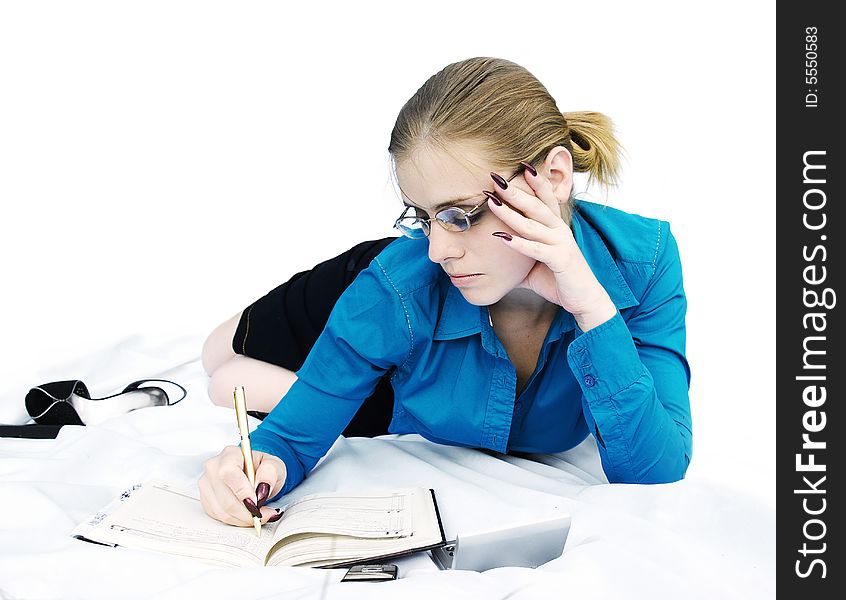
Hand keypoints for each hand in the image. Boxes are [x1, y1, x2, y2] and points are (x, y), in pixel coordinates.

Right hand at [198, 445, 286, 525]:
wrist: (256, 473)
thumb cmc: (263, 468)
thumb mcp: (275, 466)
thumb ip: (270, 473)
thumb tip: (262, 489)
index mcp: (230, 454)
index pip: (229, 472)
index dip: (242, 491)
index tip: (257, 503)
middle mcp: (213, 467)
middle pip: (226, 497)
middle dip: (248, 511)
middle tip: (266, 514)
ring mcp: (207, 484)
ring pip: (222, 511)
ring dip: (244, 519)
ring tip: (260, 516)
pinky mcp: (206, 500)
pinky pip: (219, 517)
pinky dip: (237, 520)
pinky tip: (248, 515)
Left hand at [487, 169, 616, 330]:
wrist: (584, 300)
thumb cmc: (558, 279)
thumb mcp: (534, 264)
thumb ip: (517, 255)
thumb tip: (493, 257)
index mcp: (555, 227)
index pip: (544, 198)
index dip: (533, 181)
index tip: (517, 166)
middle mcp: (560, 230)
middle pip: (535, 205)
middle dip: (515, 191)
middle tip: (495, 177)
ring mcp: (561, 244)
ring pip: (533, 224)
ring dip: (510, 213)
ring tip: (492, 201)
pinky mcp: (561, 260)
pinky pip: (537, 250)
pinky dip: (519, 244)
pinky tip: (503, 238)